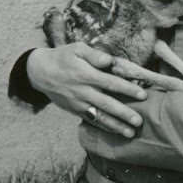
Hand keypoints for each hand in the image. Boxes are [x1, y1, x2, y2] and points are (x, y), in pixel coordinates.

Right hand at [26, 43, 146, 136]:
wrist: (40, 72)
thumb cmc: (63, 57)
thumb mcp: (77, 49)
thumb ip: (95, 55)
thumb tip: (110, 61)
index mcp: (86, 74)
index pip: (110, 83)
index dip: (127, 89)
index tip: (142, 94)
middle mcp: (83, 91)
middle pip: (106, 104)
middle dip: (124, 113)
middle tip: (139, 121)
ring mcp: (78, 103)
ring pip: (99, 116)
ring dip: (115, 126)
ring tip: (130, 133)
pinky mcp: (74, 110)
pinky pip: (91, 120)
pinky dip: (104, 127)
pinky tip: (116, 132)